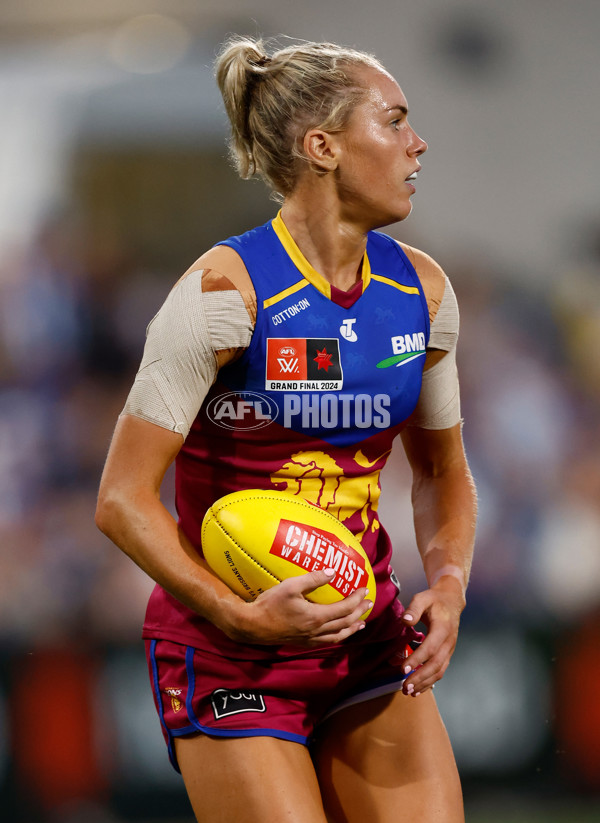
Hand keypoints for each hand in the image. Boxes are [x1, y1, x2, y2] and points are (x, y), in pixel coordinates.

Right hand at [225, 569, 371, 646]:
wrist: (252, 626)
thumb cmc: (270, 604)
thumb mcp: (290, 586)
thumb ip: (313, 579)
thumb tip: (332, 572)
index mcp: (316, 617)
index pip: (344, 609)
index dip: (357, 599)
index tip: (365, 590)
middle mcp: (316, 631)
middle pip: (345, 623)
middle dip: (359, 613)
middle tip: (369, 604)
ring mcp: (310, 639)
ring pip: (338, 636)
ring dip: (352, 628)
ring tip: (360, 623)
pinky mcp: (302, 643)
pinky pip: (327, 641)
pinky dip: (338, 637)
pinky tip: (338, 633)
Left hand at [400, 576, 464, 695]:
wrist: (451, 600)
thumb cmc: (434, 600)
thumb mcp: (422, 598)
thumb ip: (413, 609)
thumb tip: (404, 621)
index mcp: (443, 628)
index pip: (430, 648)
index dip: (417, 659)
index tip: (402, 669)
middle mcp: (449, 642)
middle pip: (435, 664)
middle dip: (420, 677)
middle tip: (405, 687)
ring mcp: (449, 649)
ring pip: (439, 671)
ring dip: (425, 683)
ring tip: (409, 692)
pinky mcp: (447, 653)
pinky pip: (440, 670)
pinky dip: (430, 681)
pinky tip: (418, 689)